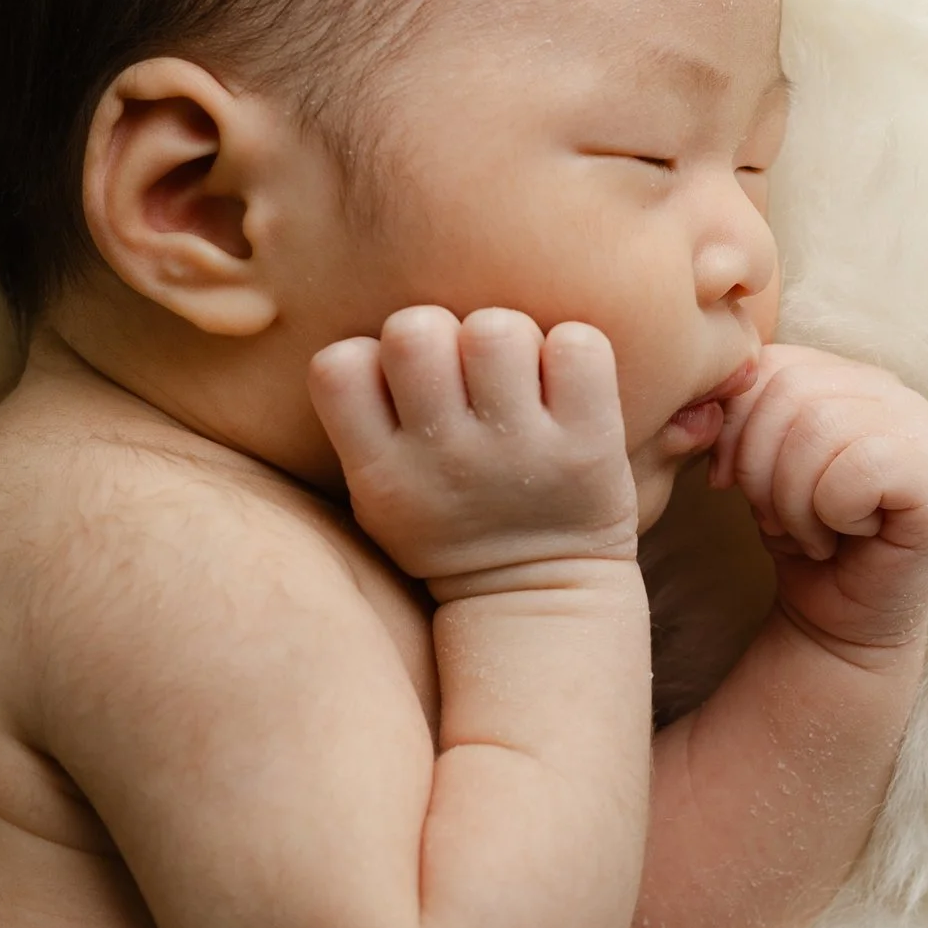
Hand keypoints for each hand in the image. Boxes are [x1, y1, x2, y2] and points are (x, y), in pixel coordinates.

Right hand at [309, 306, 641, 590]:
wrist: (538, 597)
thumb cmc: (450, 525)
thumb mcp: (378, 500)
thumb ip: (364, 424)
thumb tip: (376, 334)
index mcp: (382, 474)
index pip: (338, 366)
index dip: (369, 355)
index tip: (398, 387)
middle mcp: (446, 459)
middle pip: (414, 329)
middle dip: (438, 332)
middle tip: (462, 372)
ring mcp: (520, 452)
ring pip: (496, 329)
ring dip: (507, 337)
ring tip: (516, 377)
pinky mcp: (589, 444)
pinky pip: (578, 345)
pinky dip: (574, 349)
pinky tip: (564, 383)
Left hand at [708, 344, 927, 661]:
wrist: (838, 617)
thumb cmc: (797, 534)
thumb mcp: (751, 462)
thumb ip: (736, 415)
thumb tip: (706, 402)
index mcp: (843, 375)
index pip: (769, 363)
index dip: (731, 426)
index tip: (725, 481)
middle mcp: (891, 390)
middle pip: (790, 391)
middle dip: (758, 467)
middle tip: (772, 516)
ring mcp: (924, 431)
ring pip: (820, 427)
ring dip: (793, 498)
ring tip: (808, 530)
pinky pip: (860, 469)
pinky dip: (832, 513)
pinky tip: (845, 535)